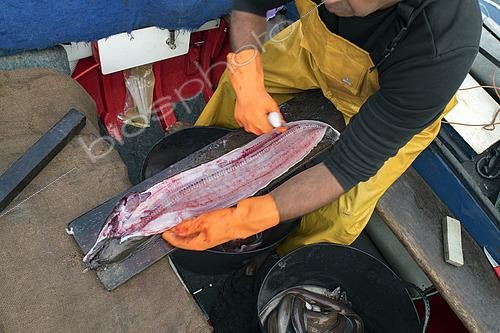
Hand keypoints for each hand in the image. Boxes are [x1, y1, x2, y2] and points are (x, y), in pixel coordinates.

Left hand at [162, 194, 279, 250]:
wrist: (252, 216)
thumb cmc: (232, 222)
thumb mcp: (205, 222)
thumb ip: (189, 226)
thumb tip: (175, 230)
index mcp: (203, 243)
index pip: (181, 243)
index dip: (170, 238)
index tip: (162, 232)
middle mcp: (208, 238)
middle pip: (188, 237)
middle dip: (177, 232)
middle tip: (167, 224)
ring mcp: (214, 230)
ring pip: (196, 229)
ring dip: (187, 224)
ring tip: (178, 217)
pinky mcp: (220, 222)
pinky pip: (204, 222)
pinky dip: (197, 218)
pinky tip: (196, 211)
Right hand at [227, 49, 285, 134]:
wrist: (247, 88)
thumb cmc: (258, 95)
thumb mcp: (272, 105)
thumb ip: (278, 116)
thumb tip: (281, 122)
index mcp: (259, 120)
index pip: (268, 130)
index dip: (274, 127)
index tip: (277, 125)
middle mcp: (250, 122)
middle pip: (260, 131)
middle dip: (265, 127)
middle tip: (267, 118)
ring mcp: (243, 121)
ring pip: (252, 129)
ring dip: (257, 126)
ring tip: (259, 115)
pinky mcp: (238, 119)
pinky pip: (245, 125)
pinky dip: (249, 122)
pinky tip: (252, 115)